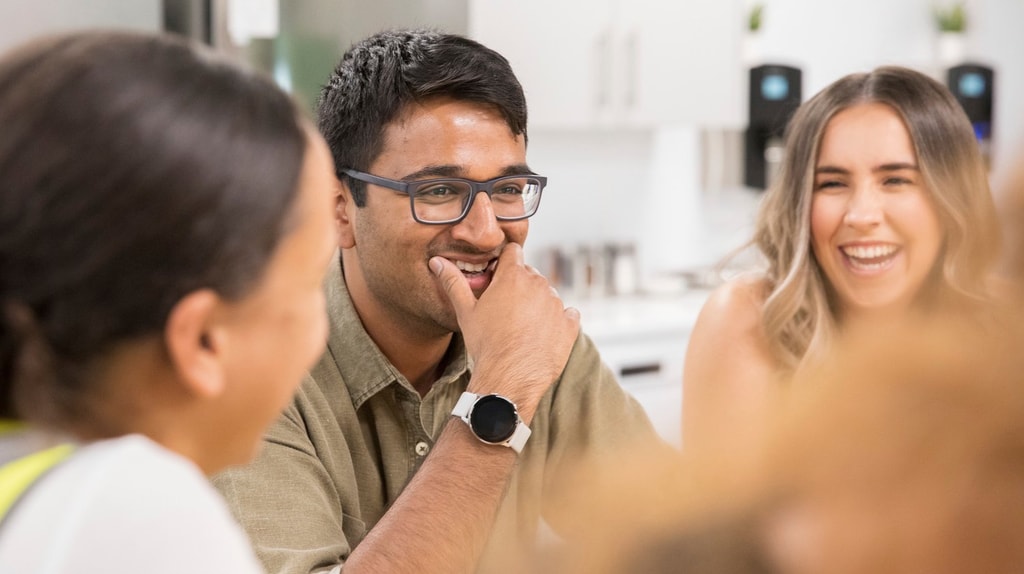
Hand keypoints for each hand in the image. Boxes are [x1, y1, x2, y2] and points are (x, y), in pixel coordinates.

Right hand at [429, 243, 579, 420]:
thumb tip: (436, 261)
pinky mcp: (569, 325)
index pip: (513, 252)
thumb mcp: (465, 311)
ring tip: (521, 327)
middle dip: (519, 286)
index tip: (497, 279)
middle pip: (530, 274)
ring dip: (537, 304)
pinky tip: (542, 335)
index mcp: (513, 275)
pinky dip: (557, 321)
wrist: (508, 378)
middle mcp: (539, 284)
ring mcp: (557, 304)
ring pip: (547, 294)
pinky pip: (567, 315)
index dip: (503, 263)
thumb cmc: (485, 344)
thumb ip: (453, 282)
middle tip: (505, 309)